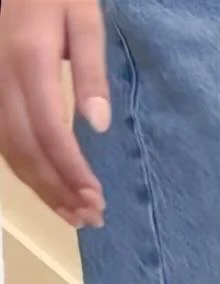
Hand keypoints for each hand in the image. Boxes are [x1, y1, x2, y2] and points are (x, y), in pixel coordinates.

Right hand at [0, 0, 109, 228]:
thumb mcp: (83, 17)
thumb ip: (90, 70)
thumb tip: (99, 126)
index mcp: (29, 60)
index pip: (50, 131)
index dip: (71, 171)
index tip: (95, 198)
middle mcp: (2, 78)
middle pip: (25, 150)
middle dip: (57, 190)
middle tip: (90, 217)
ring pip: (9, 151)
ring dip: (41, 188)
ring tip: (74, 215)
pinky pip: (2, 140)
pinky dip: (25, 171)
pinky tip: (49, 188)